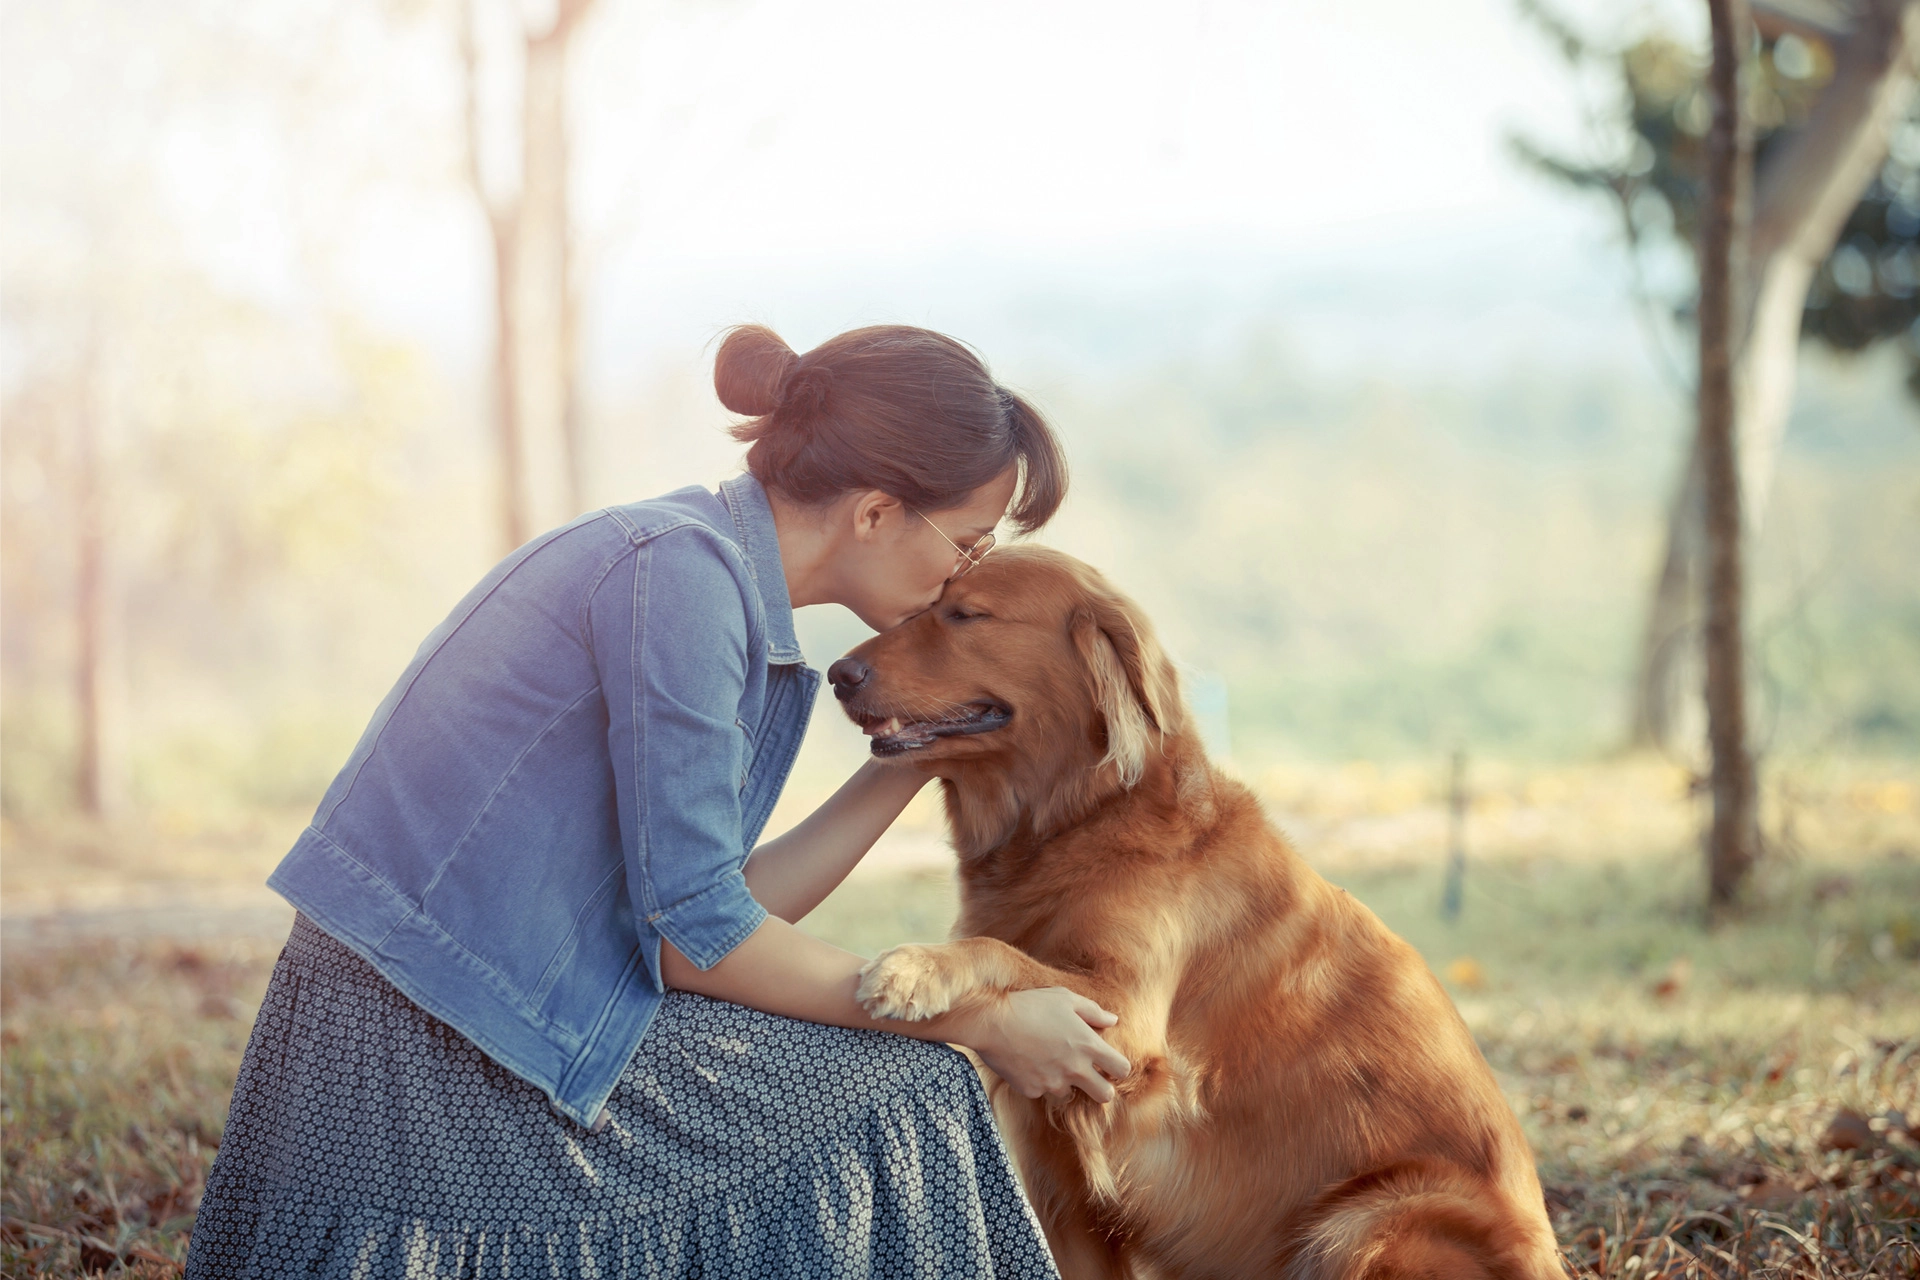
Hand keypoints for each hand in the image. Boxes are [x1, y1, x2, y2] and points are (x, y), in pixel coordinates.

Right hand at [962, 987, 1130, 1102]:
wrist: (991, 1022)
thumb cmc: (1030, 1005)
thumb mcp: (1064, 999)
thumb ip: (1093, 1012)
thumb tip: (1113, 1020)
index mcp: (1087, 1045)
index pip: (1121, 1069)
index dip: (1119, 1068)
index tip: (1110, 1064)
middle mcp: (1075, 1068)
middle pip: (1105, 1096)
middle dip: (1102, 1089)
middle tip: (1091, 1078)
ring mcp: (1053, 1082)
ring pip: (1070, 1094)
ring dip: (1065, 1082)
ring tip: (1048, 1060)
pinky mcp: (1032, 1090)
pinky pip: (1042, 1091)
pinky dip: (1039, 1080)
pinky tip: (1028, 1062)